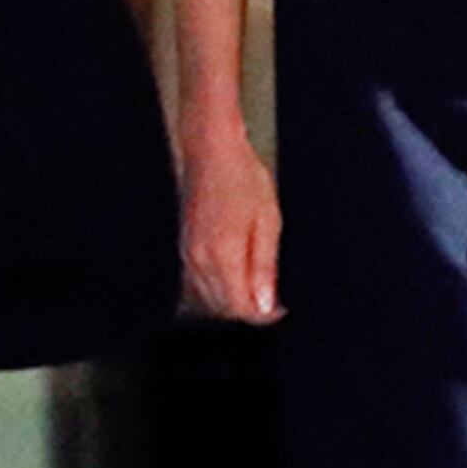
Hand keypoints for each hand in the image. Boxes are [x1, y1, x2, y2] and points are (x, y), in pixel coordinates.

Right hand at [181, 124, 284, 323]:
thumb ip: (264, 267)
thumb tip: (264, 304)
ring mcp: (189, 255)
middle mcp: (200, 260)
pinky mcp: (185, 248)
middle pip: (224, 308)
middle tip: (274, 303)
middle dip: (249, 311)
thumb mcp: (267, 222)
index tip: (281, 309)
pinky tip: (235, 281)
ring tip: (258, 290)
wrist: (212, 151)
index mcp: (223, 255)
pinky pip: (198, 284)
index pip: (240, 307)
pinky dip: (218, 291)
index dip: (263, 316)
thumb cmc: (243, 179)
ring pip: (210, 300)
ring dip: (233, 303)